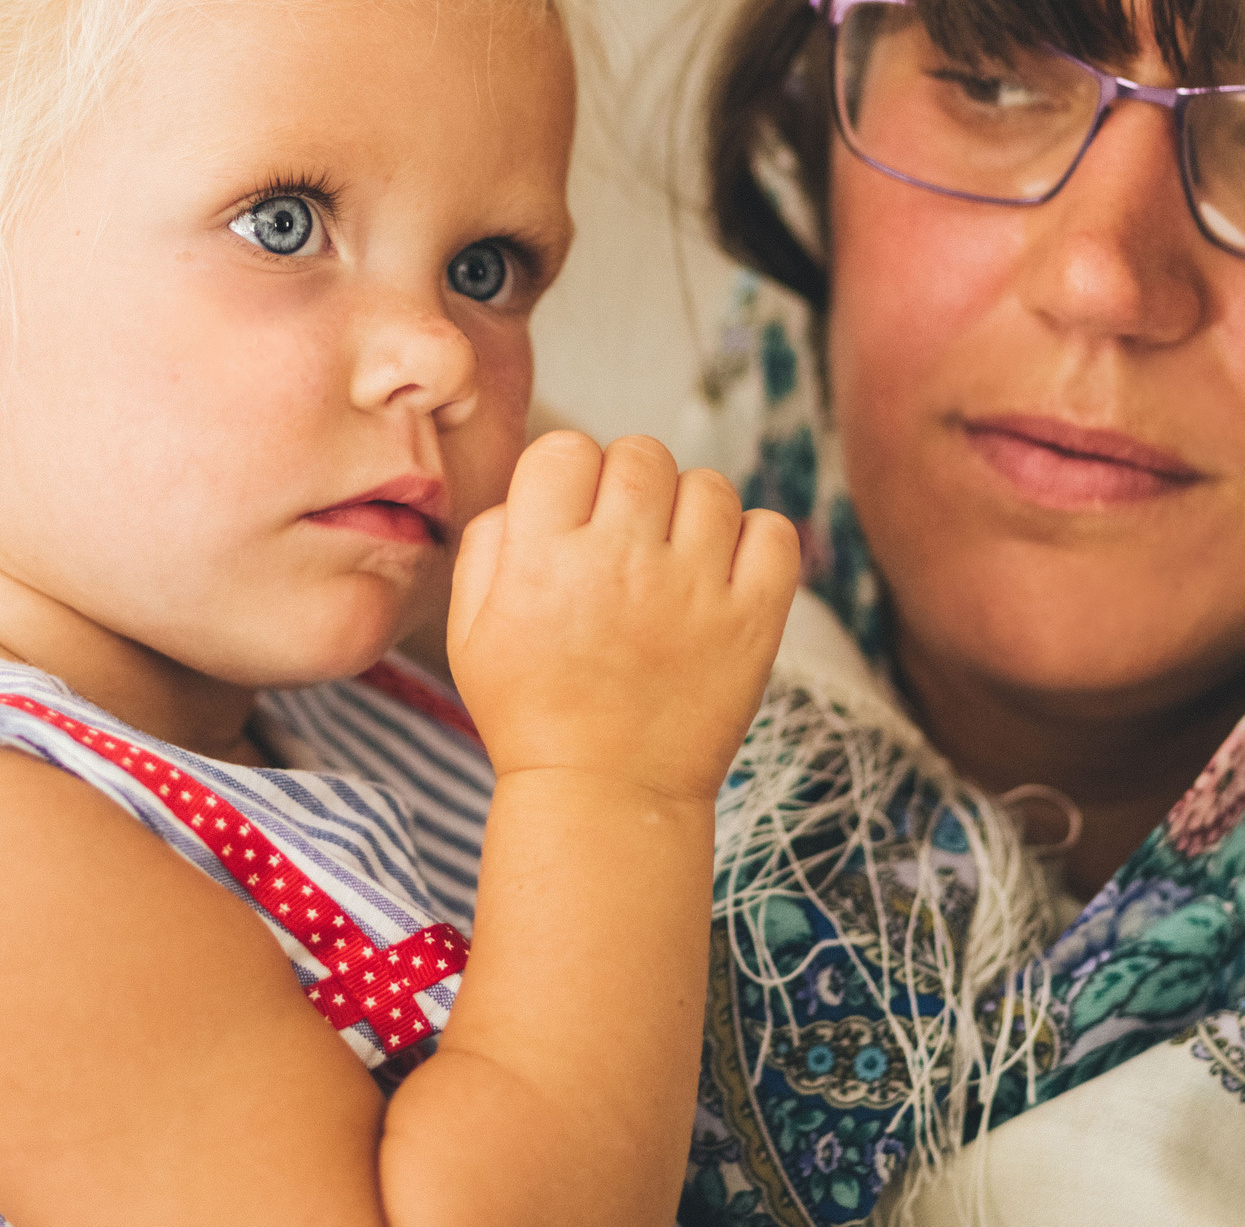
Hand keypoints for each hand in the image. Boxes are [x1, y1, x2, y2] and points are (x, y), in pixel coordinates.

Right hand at [446, 432, 800, 801]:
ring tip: (674, 561)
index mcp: (544, 559)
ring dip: (690, 511)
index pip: (565, 448)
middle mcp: (620, 563)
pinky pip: (773, 532)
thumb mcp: (471, 631)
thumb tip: (530, 491)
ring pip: (709, 485)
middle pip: (640, 454)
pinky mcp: (751, 621)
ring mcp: (692, 590)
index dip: (568, 472)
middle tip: (625, 537)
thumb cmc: (532, 713)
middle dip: (628, 482)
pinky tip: (723, 573)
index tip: (572, 514)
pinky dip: (755, 539)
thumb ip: (490, 543)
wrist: (604, 797)